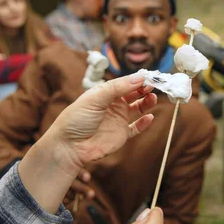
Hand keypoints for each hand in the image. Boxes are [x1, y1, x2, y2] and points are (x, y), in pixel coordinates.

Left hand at [18, 73, 156, 212]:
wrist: (69, 147)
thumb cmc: (77, 119)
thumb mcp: (96, 98)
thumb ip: (118, 87)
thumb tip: (139, 77)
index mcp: (105, 92)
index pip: (125, 82)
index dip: (138, 79)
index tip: (150, 76)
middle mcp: (113, 104)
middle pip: (134, 93)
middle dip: (144, 88)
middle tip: (154, 85)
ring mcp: (118, 119)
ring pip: (138, 108)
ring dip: (147, 102)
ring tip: (153, 98)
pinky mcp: (121, 134)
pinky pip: (136, 127)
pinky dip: (144, 123)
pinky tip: (149, 117)